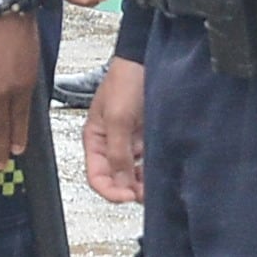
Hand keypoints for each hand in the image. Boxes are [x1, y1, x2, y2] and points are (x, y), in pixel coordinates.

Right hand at [83, 57, 145, 204]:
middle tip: (145, 193)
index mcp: (95, 139)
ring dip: (143, 181)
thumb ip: (118, 152)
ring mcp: (130, 141)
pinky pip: (148, 161)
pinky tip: (161, 171)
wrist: (147, 60)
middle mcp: (111, 143)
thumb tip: (121, 182)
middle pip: (116, 178)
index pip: (96, 176)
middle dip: (129, 188)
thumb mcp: (117, 118)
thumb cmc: (126, 80)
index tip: (128, 196)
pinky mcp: (147, 137)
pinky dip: (153, 169)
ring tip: (155, 185)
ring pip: (133, 172)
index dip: (110, 191)